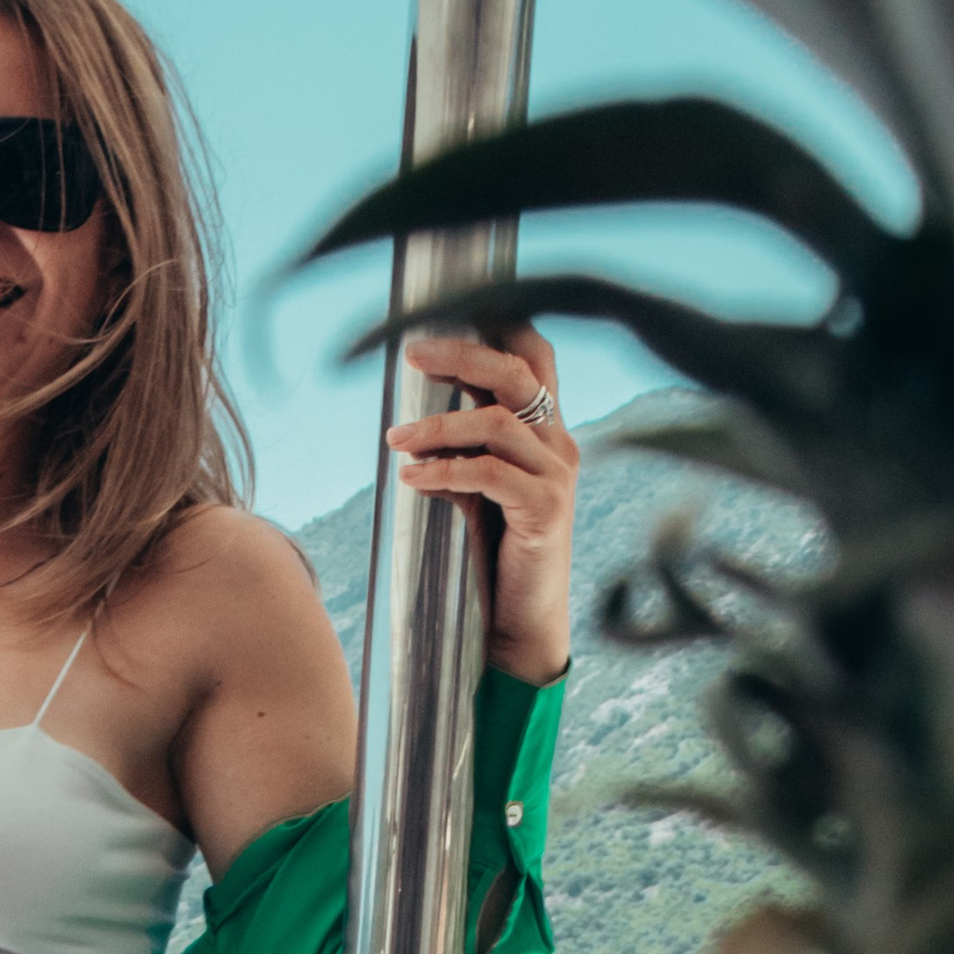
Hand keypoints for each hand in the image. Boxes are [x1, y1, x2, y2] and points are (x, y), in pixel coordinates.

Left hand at [384, 325, 576, 687]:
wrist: (522, 625)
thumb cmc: (496, 561)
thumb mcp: (476, 497)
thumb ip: (460, 458)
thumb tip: (410, 435)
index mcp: (546, 432)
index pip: (532, 358)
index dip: (491, 332)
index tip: (439, 328)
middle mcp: (559, 443)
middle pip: (515, 373)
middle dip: (460, 356)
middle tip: (410, 357)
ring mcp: (557, 475)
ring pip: (495, 424)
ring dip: (436, 428)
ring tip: (394, 440)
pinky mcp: (545, 510)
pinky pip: (488, 474)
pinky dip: (444, 470)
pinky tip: (411, 476)